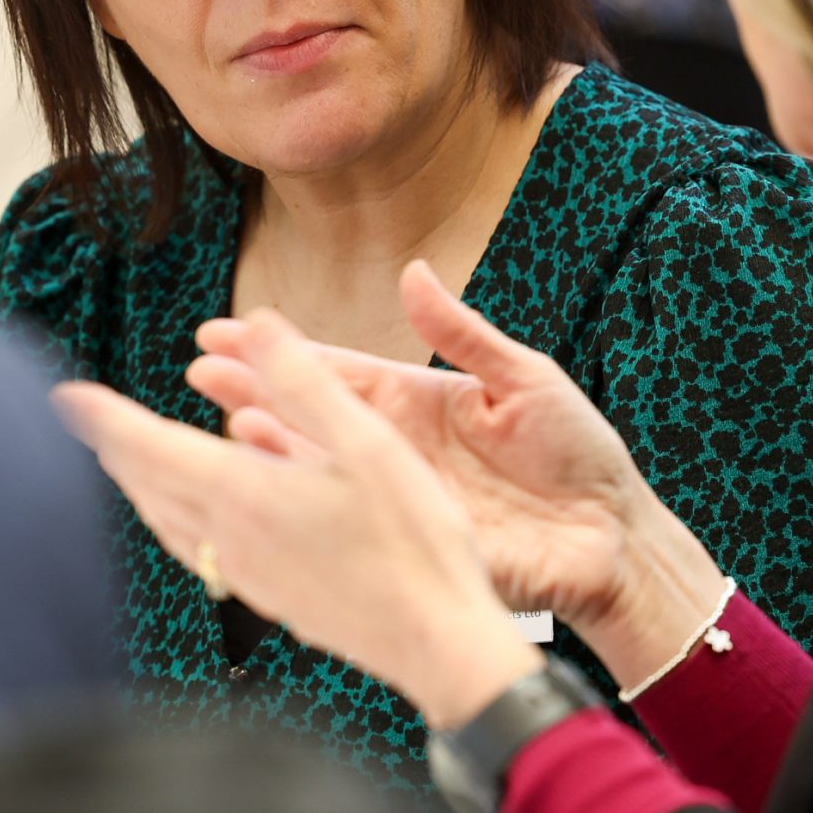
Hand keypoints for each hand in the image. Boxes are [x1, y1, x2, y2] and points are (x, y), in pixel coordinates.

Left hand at [51, 311, 540, 730]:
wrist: (435, 643)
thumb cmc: (412, 543)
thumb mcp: (369, 443)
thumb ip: (305, 381)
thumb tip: (258, 323)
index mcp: (241, 494)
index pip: (146, 446)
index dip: (102, 417)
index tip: (63, 396)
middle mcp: (227, 538)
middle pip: (147, 485)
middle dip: (114, 446)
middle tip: (86, 419)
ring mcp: (242, 574)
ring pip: (166, 521)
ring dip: (140, 484)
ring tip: (126, 460)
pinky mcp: (264, 596)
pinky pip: (194, 548)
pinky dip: (172, 518)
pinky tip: (190, 518)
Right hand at [190, 262, 729, 687]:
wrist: (615, 536)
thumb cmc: (579, 454)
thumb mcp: (525, 379)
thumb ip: (463, 333)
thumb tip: (412, 272)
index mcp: (419, 401)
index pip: (336, 370)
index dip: (283, 352)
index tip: (226, 331)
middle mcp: (396, 448)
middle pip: (312, 413)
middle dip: (255, 389)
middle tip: (197, 369)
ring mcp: (398, 496)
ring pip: (317, 467)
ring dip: (269, 444)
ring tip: (224, 419)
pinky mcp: (411, 539)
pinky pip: (347, 518)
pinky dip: (305, 500)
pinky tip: (270, 482)